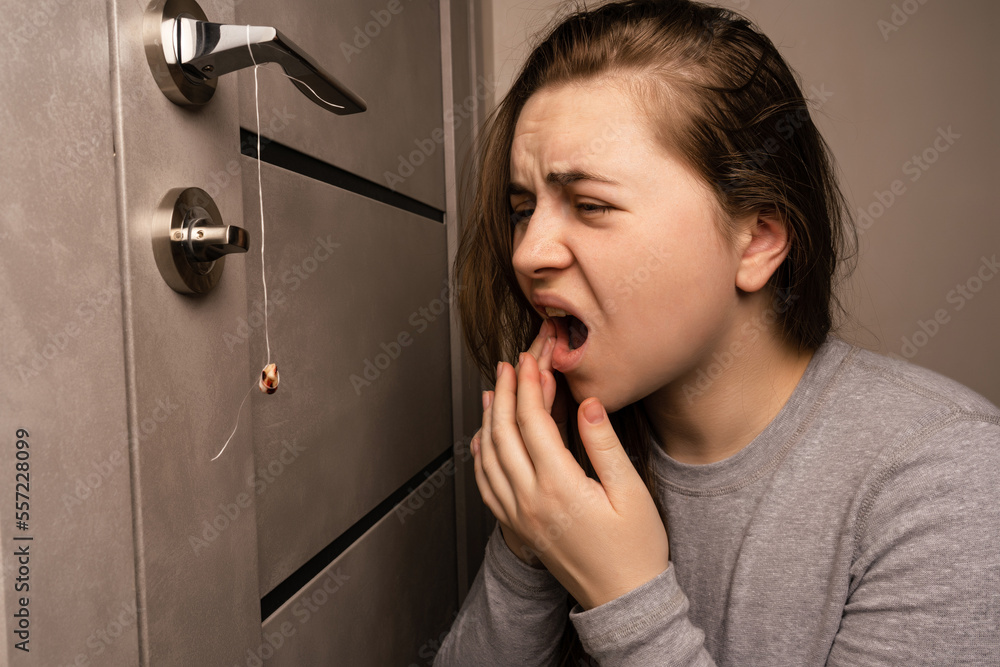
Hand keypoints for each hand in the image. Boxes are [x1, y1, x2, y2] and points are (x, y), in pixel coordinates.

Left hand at [472, 321, 670, 609]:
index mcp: (559, 487)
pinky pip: (487, 485)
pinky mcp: (517, 528)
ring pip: (489, 457)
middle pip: (504, 434)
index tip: (531, 360)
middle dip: (505, 393)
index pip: (533, 423)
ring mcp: (518, 516)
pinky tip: (484, 439)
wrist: (624, 601)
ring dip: (488, 419)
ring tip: (493, 391)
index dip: (529, 386)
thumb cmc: (636, 549)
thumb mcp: (631, 491)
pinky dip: (480, 456)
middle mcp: (530, 501)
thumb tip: (588, 402)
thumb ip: (605, 444)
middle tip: (509, 364)